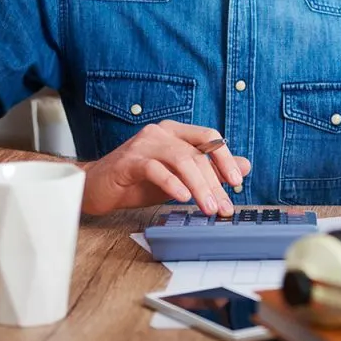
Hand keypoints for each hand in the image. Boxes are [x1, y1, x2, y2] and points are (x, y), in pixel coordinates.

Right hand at [80, 120, 250, 216]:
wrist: (95, 187)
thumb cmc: (137, 181)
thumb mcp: (179, 177)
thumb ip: (209, 170)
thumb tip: (245, 167)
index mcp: (175, 132)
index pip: (209, 137)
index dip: (226, 158)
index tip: (237, 182)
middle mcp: (161, 132)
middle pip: (197, 153)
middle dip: (215, 182)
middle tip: (224, 207)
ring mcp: (144, 144)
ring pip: (181, 159)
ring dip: (199, 186)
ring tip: (208, 207)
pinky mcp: (129, 160)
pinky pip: (155, 169)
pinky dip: (172, 184)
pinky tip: (182, 198)